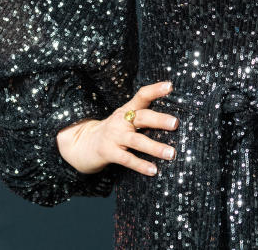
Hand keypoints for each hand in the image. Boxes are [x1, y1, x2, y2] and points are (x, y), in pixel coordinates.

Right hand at [56, 81, 178, 175]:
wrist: (82, 144)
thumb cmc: (112, 131)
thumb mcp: (124, 119)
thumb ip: (143, 117)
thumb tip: (173, 120)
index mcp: (126, 110)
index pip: (141, 96)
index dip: (155, 90)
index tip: (169, 86)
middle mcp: (120, 121)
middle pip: (142, 117)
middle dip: (159, 120)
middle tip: (175, 123)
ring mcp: (114, 137)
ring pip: (137, 141)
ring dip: (155, 147)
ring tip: (171, 153)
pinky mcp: (108, 152)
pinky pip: (127, 159)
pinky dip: (141, 165)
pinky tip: (153, 170)